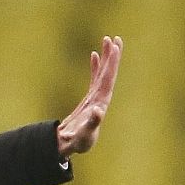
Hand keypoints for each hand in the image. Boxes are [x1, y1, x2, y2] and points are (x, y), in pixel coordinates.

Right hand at [57, 35, 122, 158]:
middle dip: (112, 56)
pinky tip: (94, 55)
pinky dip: (95, 66)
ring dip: (106, 58)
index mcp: (101, 103)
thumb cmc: (76, 142)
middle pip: (109, 73)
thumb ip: (92, 123)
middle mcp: (101, 99)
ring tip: (107, 40)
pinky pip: (94, 78)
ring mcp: (95, 98)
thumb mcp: (84, 134)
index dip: (112, 63)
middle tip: (115, 38)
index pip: (108, 79)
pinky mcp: (89, 99)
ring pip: (103, 73)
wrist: (68, 146)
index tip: (115, 47)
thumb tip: (98, 111)